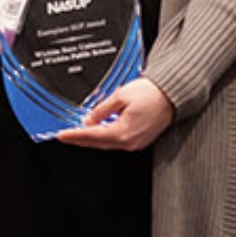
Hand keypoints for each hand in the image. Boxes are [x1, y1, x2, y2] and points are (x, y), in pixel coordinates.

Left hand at [54, 77, 174, 151]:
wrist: (173, 94)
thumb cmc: (152, 93)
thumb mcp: (120, 96)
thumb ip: (101, 110)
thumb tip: (90, 119)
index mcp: (123, 132)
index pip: (92, 136)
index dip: (74, 136)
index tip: (62, 135)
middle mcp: (130, 141)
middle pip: (98, 143)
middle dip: (81, 139)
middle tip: (66, 136)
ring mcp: (136, 142)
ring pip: (108, 143)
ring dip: (93, 138)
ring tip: (79, 133)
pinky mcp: (141, 139)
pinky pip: (118, 140)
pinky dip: (106, 136)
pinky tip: (100, 130)